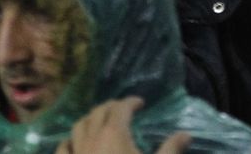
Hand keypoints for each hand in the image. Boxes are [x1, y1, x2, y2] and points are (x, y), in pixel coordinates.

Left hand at [54, 98, 189, 153]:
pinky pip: (63, 148)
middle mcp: (92, 137)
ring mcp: (76, 153)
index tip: (141, 103)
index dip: (131, 101)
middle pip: (98, 111)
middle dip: (111, 107)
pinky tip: (73, 143)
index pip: (121, 107)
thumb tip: (186, 134)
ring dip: (90, 119)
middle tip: (123, 110)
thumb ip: (171, 149)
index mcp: (114, 133)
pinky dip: (70, 140)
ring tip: (100, 122)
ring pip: (79, 125)